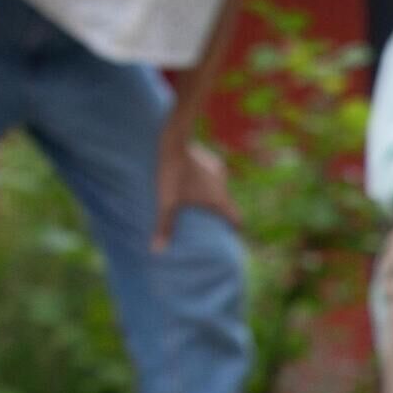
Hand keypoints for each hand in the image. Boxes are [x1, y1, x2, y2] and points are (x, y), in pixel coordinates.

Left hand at [153, 132, 233, 249]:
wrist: (174, 141)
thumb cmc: (172, 174)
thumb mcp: (167, 202)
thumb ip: (164, 225)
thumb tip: (156, 251)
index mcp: (218, 200)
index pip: (236, 219)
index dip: (235, 229)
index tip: (230, 234)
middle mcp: (223, 186)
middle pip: (227, 204)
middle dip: (219, 212)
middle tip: (208, 218)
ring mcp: (219, 171)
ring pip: (219, 188)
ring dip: (211, 194)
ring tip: (195, 197)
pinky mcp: (211, 159)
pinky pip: (212, 174)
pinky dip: (205, 179)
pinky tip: (191, 178)